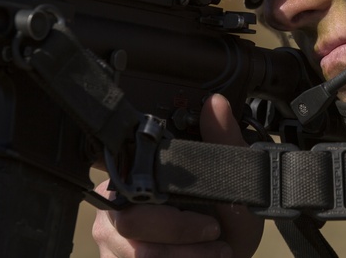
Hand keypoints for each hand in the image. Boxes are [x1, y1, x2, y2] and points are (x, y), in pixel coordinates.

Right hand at [92, 95, 263, 257]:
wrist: (228, 252)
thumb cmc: (225, 220)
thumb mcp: (234, 182)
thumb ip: (225, 142)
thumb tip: (216, 103)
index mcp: (137, 174)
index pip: (130, 181)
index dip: (167, 206)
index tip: (209, 219)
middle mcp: (113, 206)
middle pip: (131, 221)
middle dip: (181, 233)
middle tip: (214, 232)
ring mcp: (110, 240)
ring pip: (138, 253)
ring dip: (185, 255)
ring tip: (216, 250)